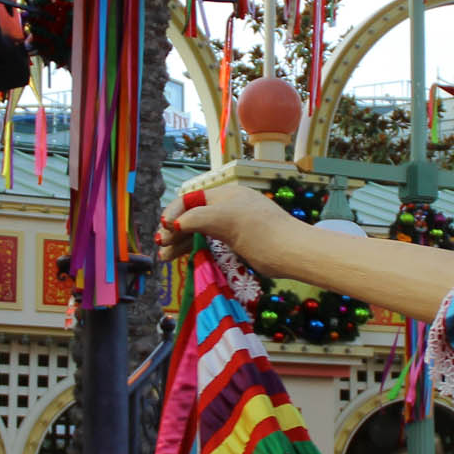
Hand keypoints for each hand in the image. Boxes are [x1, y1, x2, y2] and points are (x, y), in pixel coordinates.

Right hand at [159, 182, 290, 265]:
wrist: (292, 251)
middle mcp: (228, 206)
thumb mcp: (224, 220)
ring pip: (200, 230)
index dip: (173, 214)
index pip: (190, 200)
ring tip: (166, 259)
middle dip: (174, 231)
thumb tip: (173, 224)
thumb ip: (195, 218)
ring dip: (181, 243)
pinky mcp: (239, 241)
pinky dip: (196, 248)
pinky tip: (184, 257)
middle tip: (161, 249)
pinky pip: (210, 240)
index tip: (162, 233)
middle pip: (192, 215)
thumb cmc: (260, 232)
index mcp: (225, 195)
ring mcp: (234, 224)